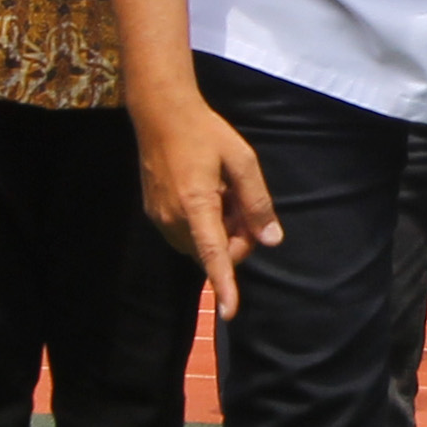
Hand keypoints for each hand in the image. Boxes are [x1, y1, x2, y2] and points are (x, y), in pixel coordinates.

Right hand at [131, 87, 280, 319]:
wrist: (161, 114)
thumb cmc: (205, 132)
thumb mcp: (242, 161)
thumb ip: (258, 202)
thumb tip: (272, 240)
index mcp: (196, 204)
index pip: (213, 254)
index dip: (224, 284)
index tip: (229, 312)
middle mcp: (173, 217)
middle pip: (214, 251)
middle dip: (236, 237)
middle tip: (244, 203)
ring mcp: (160, 217)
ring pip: (201, 245)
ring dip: (219, 230)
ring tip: (223, 193)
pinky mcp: (154, 214)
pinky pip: (187, 233)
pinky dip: (203, 223)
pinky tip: (207, 193)